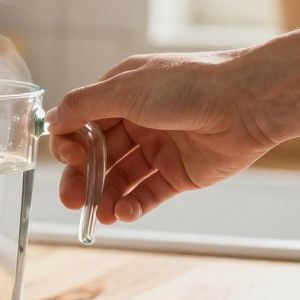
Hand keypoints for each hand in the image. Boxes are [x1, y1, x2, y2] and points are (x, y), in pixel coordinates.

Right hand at [47, 51, 278, 223]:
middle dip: (82, 178)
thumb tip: (51, 120)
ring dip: (105, 196)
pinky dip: (132, 205)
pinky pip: (148, 194)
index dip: (70, 144)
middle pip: (98, 156)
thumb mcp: (126, 89)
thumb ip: (84, 106)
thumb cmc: (188, 86)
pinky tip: (123, 214)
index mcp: (122, 94)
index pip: (82, 124)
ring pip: (121, 178)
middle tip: (71, 200)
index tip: (69, 158)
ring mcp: (159, 148)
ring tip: (98, 214)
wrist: (248, 103)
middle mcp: (138, 120)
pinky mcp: (180, 174)